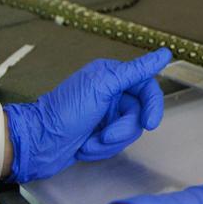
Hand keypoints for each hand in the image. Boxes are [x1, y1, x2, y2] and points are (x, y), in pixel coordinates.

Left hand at [3, 48, 172, 182]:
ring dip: (110, 141)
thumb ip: (135, 70)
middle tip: (108, 135)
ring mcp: (106, 115)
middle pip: (139, 112)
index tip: (150, 122)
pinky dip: (101, 149)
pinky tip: (84, 147)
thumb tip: (163, 54)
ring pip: (129, 130)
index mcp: (112, 76)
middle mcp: (111, 94)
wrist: (39, 144)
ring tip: (91, 141)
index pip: (146, 87)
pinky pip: (117, 144)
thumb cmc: (65, 112)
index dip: (152, 105)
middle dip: (122, 128)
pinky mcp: (100, 134)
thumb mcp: (102, 86)